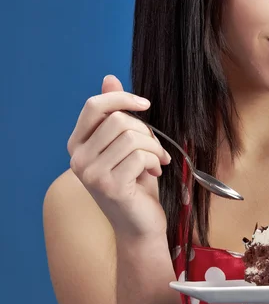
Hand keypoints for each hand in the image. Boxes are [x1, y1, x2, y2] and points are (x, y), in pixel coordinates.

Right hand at [67, 75, 171, 240]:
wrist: (140, 225)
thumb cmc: (135, 183)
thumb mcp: (126, 144)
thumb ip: (116, 114)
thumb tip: (109, 78)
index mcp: (78, 144)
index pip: (94, 106)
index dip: (122, 99)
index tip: (145, 104)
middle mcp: (78, 159)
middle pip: (118, 120)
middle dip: (146, 132)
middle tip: (154, 150)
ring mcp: (90, 174)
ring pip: (131, 137)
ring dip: (153, 148)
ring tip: (156, 162)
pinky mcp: (108, 186)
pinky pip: (139, 156)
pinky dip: (155, 161)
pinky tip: (154, 173)